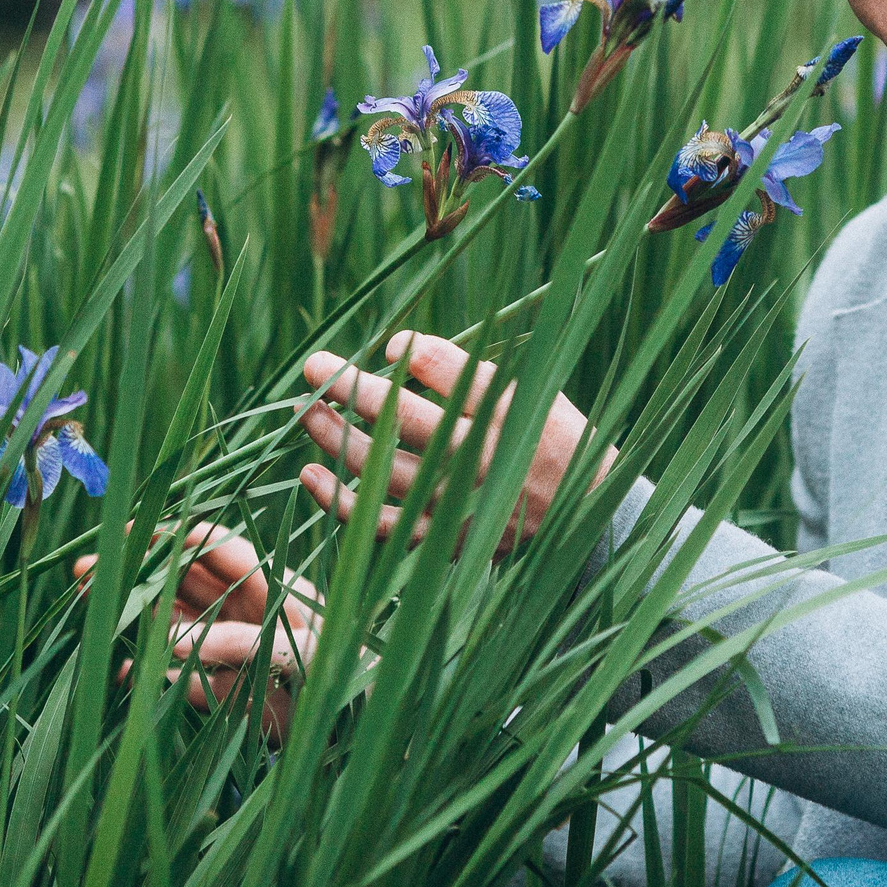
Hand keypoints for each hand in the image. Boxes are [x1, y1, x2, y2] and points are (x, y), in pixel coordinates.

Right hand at [72, 522, 319, 741]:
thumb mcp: (297, 651)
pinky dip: (146, 672)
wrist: (353, 728)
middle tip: (87, 567)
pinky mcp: (219, 687)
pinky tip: (120, 672)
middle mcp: (240, 608)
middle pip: (178, 581)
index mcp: (265, 583)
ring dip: (131, 613)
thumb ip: (237, 644)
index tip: (129, 531)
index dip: (170, 535)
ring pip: (168, 622)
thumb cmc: (340, 673)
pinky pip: (173, 675)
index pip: (210, 548)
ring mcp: (226, 646)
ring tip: (88, 603)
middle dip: (135, 572)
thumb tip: (173, 644)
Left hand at [297, 329, 614, 554]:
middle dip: (350, 387)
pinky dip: (338, 502)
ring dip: (333, 436)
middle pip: (401, 416)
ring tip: (304, 411)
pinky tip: (309, 475)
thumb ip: (466, 370)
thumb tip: (397, 346)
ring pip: (379, 467)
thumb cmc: (549, 440)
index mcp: (508, 413)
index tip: (393, 346)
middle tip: (313, 366)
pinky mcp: (441, 540)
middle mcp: (480, 458)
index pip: (448, 370)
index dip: (413, 353)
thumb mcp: (530, 391)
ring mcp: (456, 503)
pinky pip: (379, 523)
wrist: (583, 519)